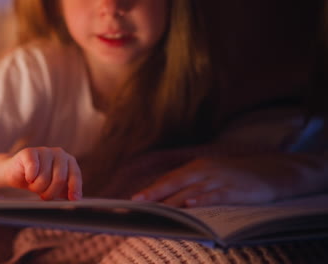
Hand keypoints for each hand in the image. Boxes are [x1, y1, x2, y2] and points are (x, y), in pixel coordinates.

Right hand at [4, 147, 82, 200]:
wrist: (16, 173)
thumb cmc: (38, 181)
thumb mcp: (55, 187)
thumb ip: (66, 191)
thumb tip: (74, 200)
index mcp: (69, 161)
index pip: (75, 174)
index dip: (74, 187)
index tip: (73, 199)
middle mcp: (59, 153)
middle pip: (60, 178)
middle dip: (51, 192)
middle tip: (44, 196)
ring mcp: (44, 151)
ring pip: (44, 177)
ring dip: (37, 187)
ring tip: (34, 185)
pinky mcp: (29, 152)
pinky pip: (33, 168)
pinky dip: (30, 177)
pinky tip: (29, 178)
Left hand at [132, 157, 285, 206]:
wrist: (274, 171)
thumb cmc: (237, 177)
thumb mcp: (212, 176)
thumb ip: (192, 186)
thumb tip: (169, 201)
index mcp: (196, 167)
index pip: (169, 179)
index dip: (151, 190)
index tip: (133, 200)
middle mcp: (204, 170)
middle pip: (174, 183)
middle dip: (154, 195)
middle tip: (137, 205)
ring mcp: (220, 178)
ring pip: (191, 190)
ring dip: (172, 200)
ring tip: (155, 209)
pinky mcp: (236, 189)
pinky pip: (216, 195)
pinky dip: (203, 199)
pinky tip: (191, 205)